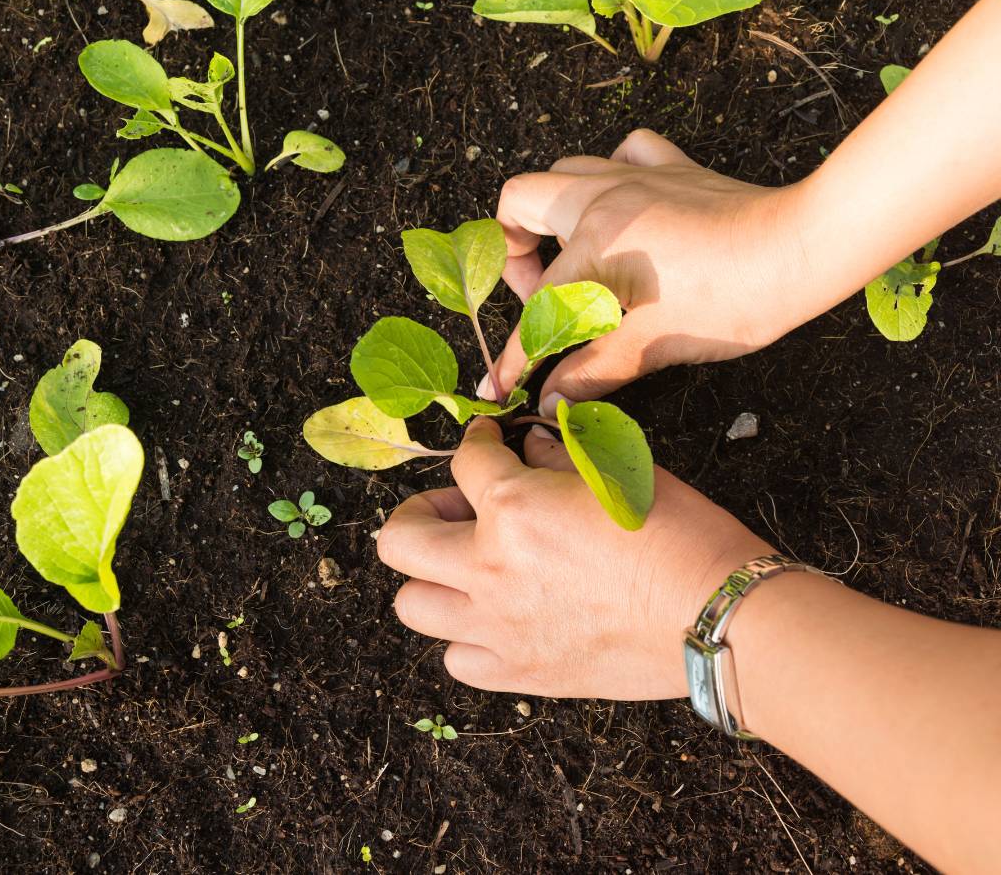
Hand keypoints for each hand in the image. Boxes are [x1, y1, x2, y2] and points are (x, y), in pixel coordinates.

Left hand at [377, 418, 772, 698]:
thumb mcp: (617, 471)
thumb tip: (530, 446)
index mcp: (513, 507)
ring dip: (432, 578)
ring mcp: (496, 626)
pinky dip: (466, 638)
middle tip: (455, 508)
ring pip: (412, 605)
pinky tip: (496, 620)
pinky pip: (457, 659)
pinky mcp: (519, 673)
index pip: (464, 461)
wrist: (716, 615)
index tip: (490, 444)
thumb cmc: (679, 535)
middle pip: (399, 539)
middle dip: (418, 511)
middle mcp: (488, 568)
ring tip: (468, 569)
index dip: (478, 442)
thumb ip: (559, 455)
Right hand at [488, 129, 816, 413]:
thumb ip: (592, 371)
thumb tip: (552, 399)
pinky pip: (622, 153)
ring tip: (573, 259)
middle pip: (519, 200)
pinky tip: (621, 210)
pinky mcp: (673, 167)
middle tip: (543, 296)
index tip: (502, 383)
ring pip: (565, 171)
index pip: (539, 305)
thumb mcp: (654, 345)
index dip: (515, 354)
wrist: (805, 249)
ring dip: (553, 214)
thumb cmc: (735, 297)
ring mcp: (638, 173)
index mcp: (595, 240)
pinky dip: (610, 177)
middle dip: (515, 252)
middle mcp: (605, 196)